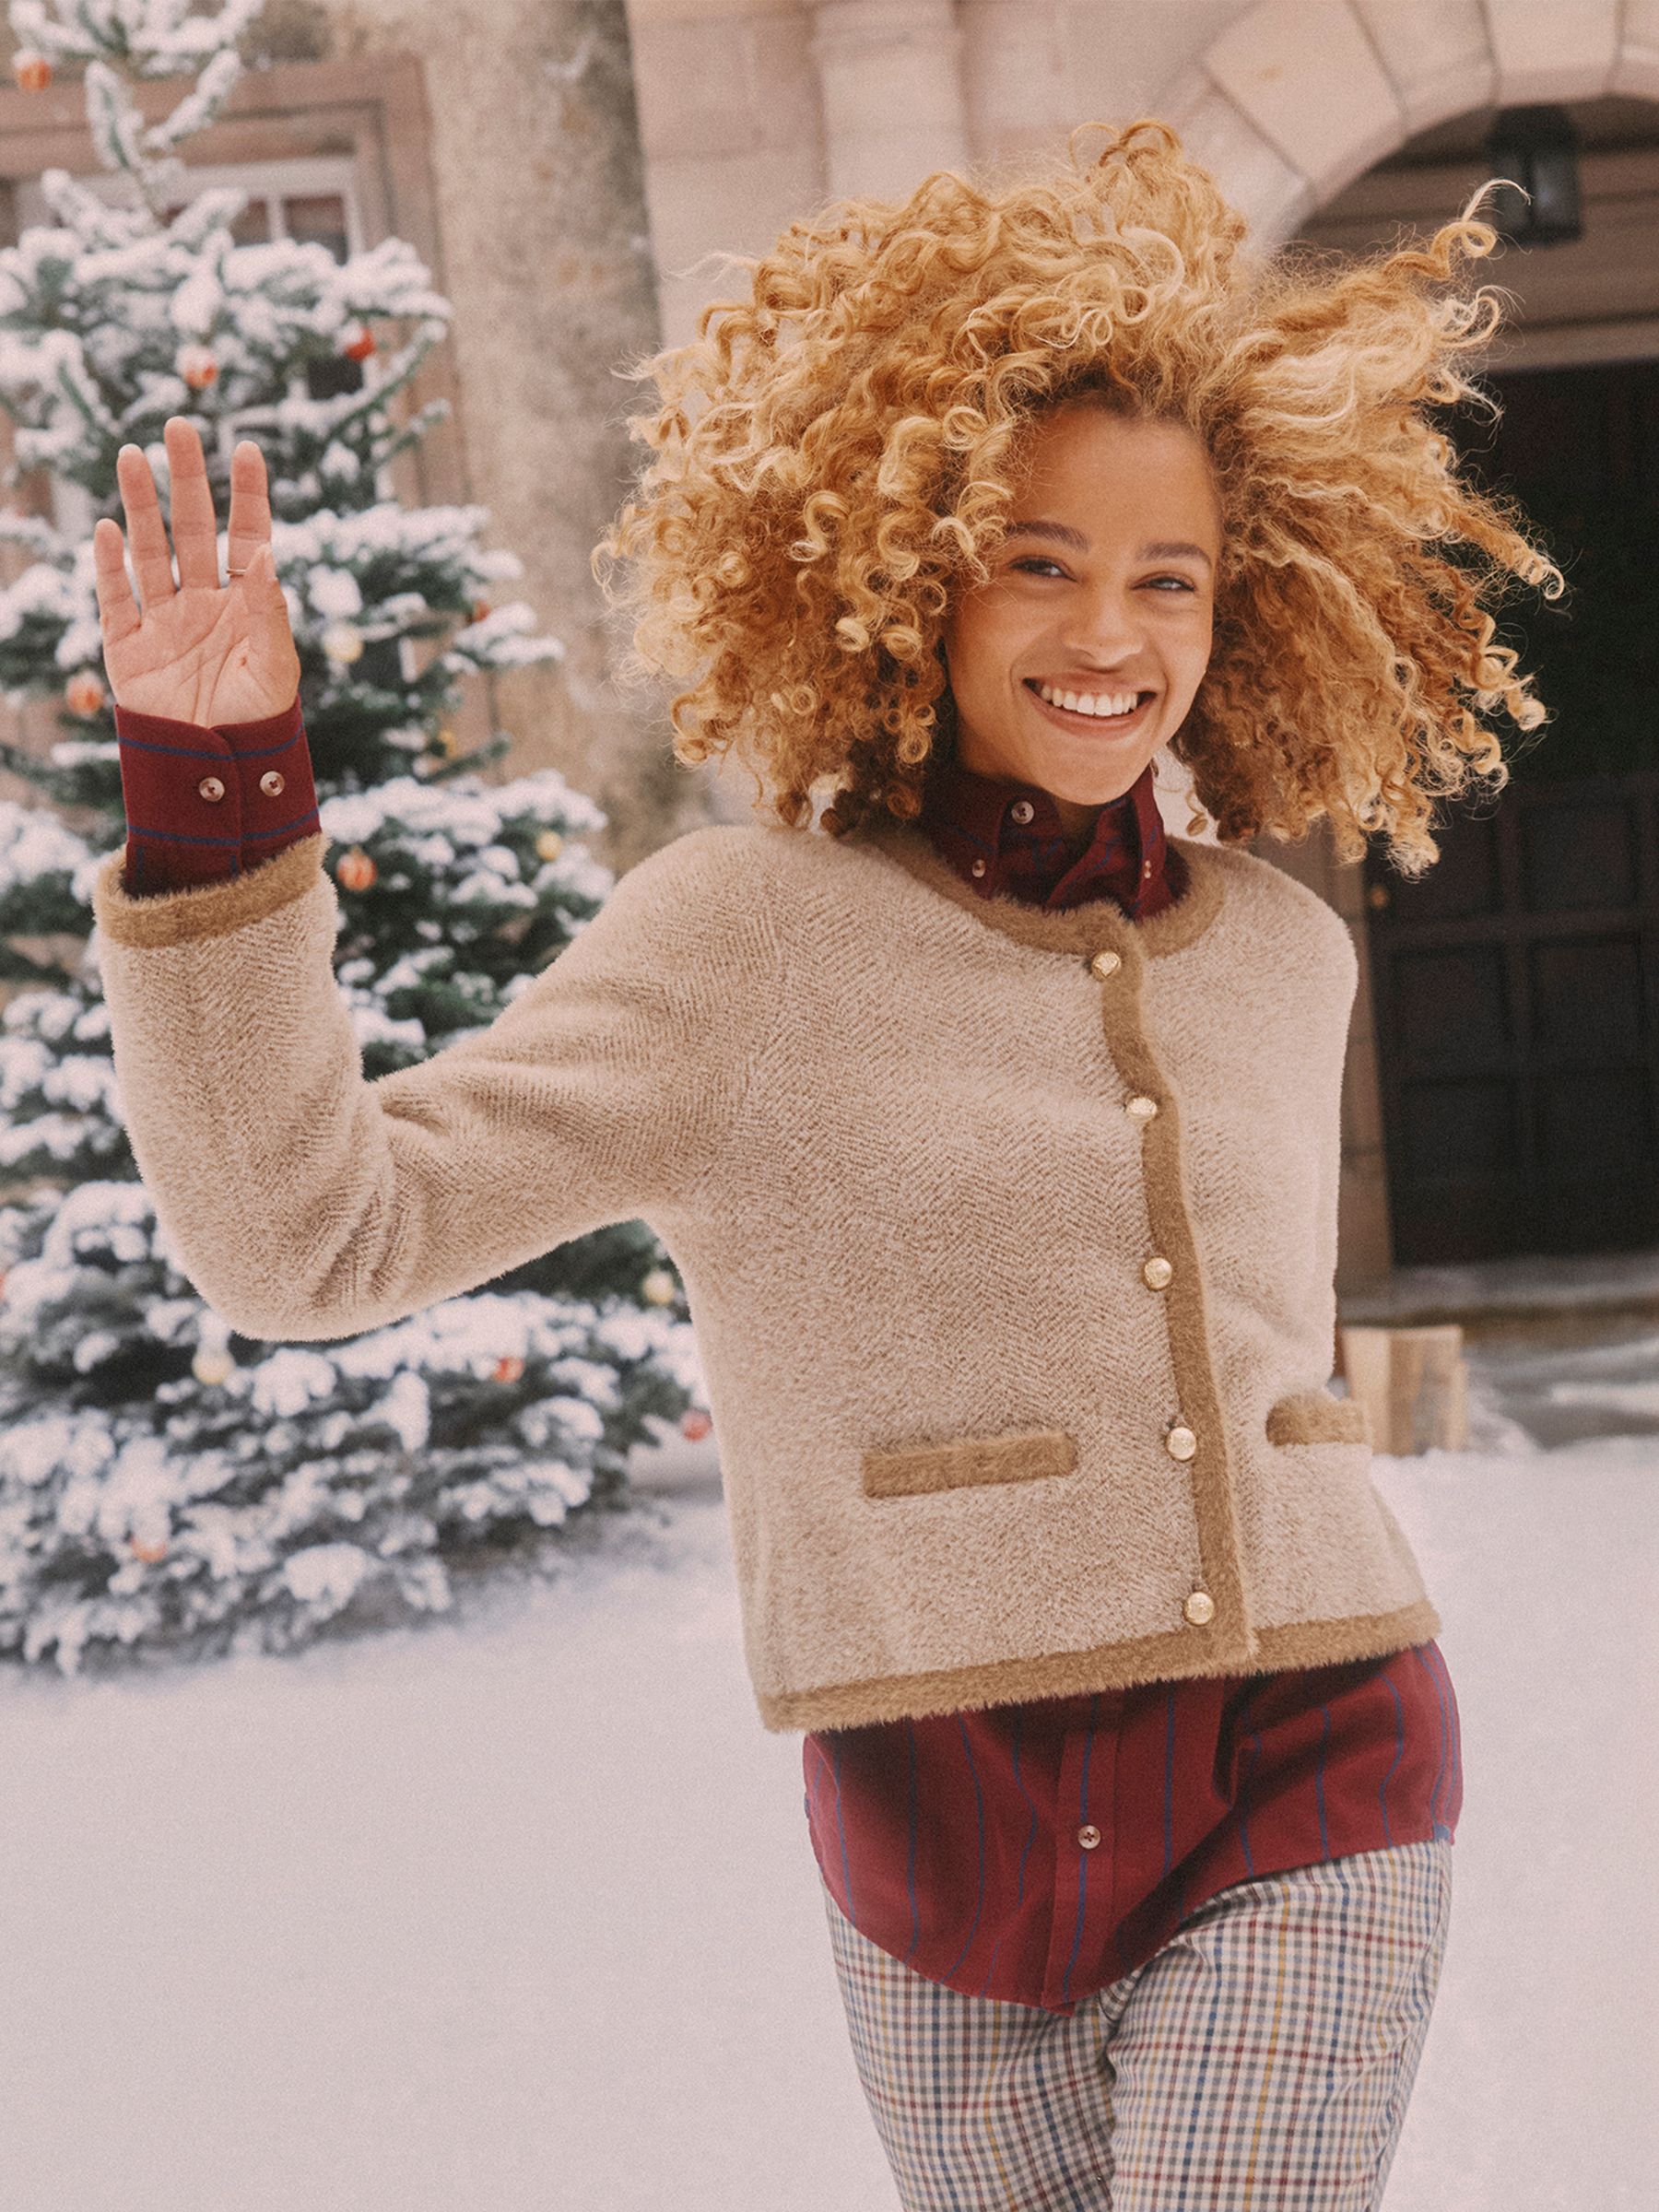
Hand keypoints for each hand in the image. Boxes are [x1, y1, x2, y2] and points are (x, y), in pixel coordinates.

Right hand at [93, 415, 301, 726]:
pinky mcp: (128, 647)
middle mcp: (204, 603)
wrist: (214, 778)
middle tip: (180, 426)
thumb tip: (271, 550)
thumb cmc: (257, 725)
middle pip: (194, 529)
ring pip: (150, 550)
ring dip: (142, 504)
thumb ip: (270, 611)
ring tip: (134, 456)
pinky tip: (107, 526)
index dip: (248, 495)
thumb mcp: (275, 668)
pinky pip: (116, 597)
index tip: (247, 449)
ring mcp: (164, 621)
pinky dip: (109, 564)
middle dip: (187, 479)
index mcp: (247, 606)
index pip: (248, 537)